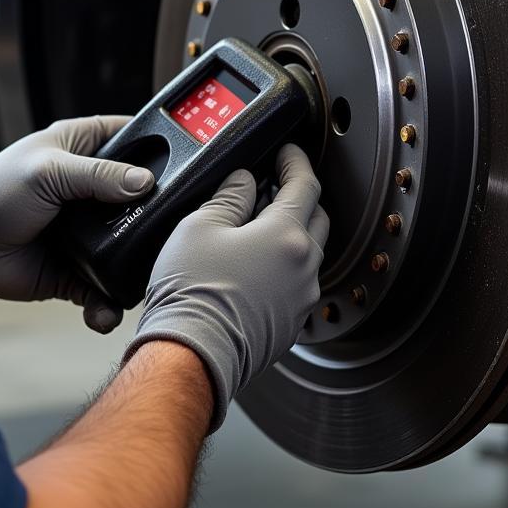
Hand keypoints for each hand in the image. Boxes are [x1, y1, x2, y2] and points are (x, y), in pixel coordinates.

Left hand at [0, 116, 153, 331]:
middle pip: (145, 196)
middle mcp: (96, 187)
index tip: (189, 164)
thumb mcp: (48, 171)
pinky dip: (109, 301)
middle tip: (174, 230)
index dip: (163, 149)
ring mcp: (92, 228)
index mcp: (88, 148)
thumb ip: (98, 175)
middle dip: (160, 215)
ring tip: (145, 277)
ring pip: (132, 243)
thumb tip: (143, 182)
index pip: (138, 139)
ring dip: (139, 262)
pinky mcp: (81, 267)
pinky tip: (106, 308)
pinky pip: (106, 286)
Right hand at [123, 143, 327, 431]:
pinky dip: (284, 266)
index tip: (287, 151)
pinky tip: (255, 265)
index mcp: (287, 236)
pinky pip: (297, 284)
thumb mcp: (200, 226)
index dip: (296, 161)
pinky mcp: (290, 324)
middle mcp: (305, 268)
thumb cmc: (192, 294)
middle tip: (274, 184)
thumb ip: (230, 196)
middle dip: (299, 196)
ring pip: (309, 253)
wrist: (190, 356)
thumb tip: (245, 181)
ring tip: (258, 226)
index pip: (306, 184)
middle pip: (317, 217)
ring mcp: (301, 300)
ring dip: (292, 233)